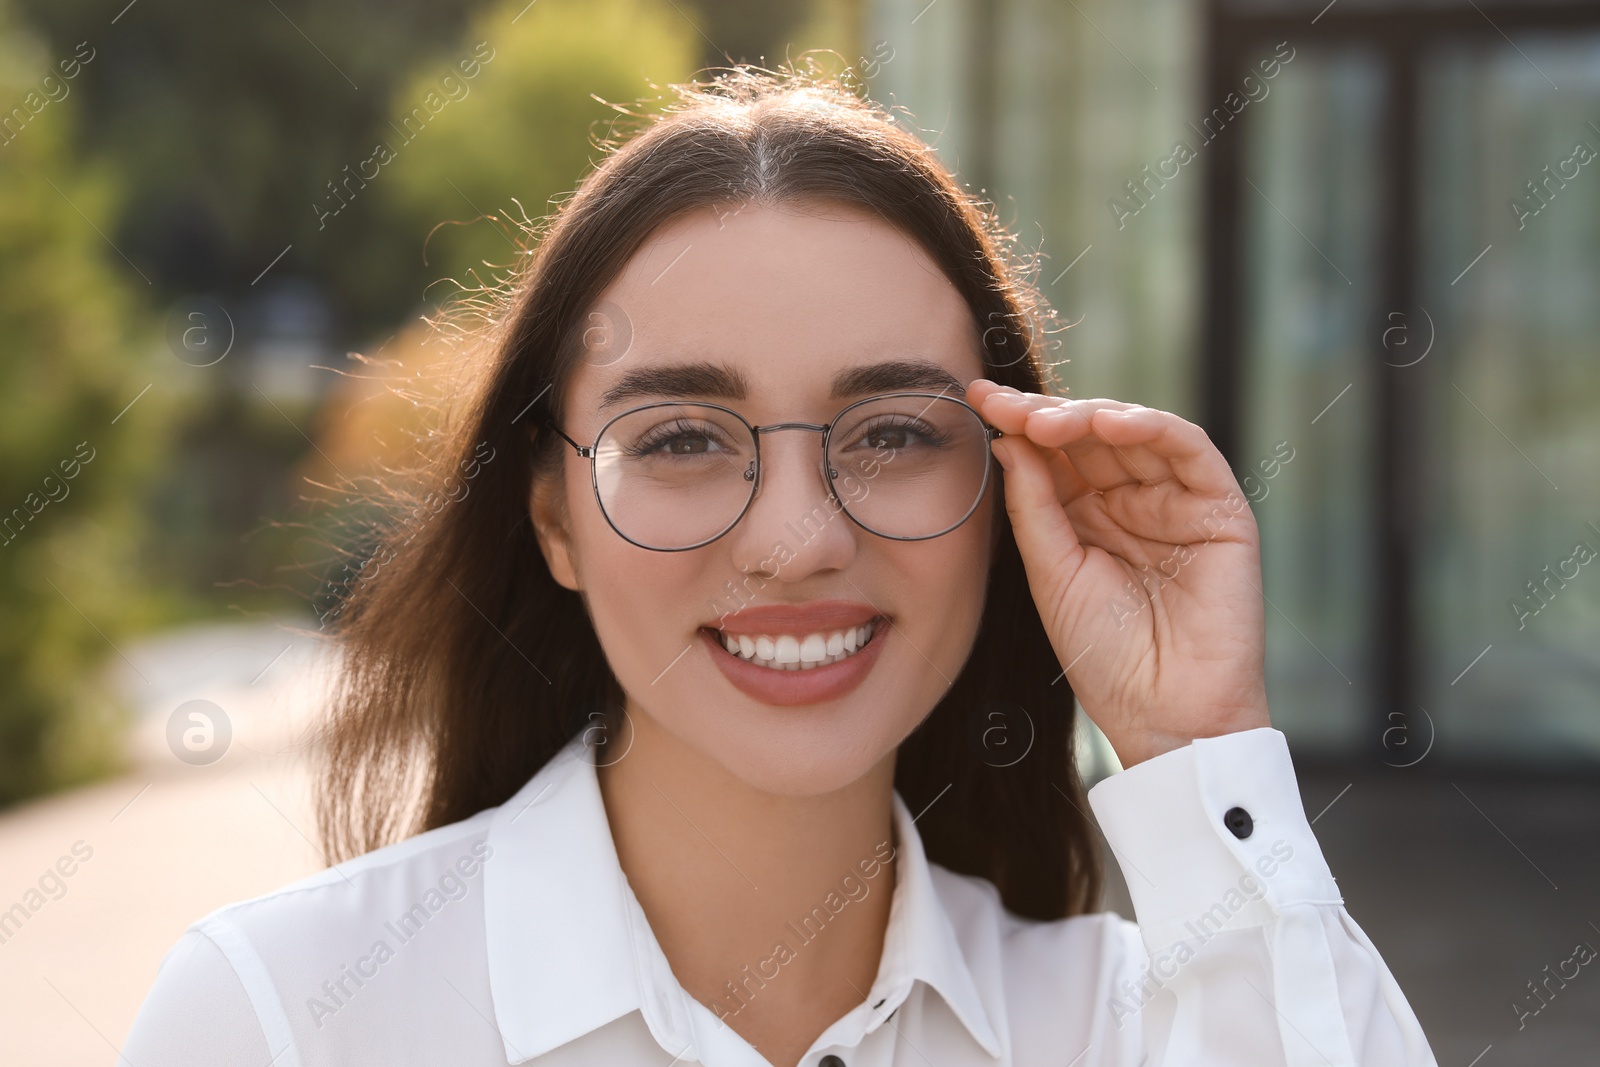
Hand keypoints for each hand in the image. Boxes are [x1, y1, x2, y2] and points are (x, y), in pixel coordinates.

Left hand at [967, 380, 1270, 767]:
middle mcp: (1132, 501)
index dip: (1019, 424)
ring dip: (1091, 416)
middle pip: (1090, 436)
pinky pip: (1190, 450)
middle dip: (1046, 415)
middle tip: (1005, 404)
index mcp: (1087, 516)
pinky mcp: (1220, 508)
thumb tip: (1007, 438)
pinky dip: (1152, 427)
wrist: (1163, 713)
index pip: (1054, 454)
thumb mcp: (1051, 573)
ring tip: (1048, 420)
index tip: (977, 400)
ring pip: (1136, 432)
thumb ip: (1033, 504)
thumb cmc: (1104, 655)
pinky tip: (1110, 422)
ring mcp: (1176, 501)